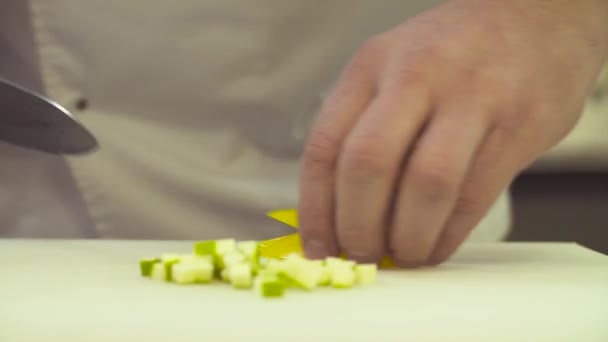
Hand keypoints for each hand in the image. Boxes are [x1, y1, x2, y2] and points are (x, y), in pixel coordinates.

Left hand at [298, 0, 607, 266]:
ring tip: (403, 254)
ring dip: (407, 237)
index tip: (319, 246)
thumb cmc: (452, 55)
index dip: (317, 209)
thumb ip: (364, 128)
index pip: (326, 146)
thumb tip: (337, 212)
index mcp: (372, 65)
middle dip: (358, 226)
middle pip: (368, 164)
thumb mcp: (393, 68)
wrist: (536, 18)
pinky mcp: (517, 126)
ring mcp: (471, 98)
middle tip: (362, 254)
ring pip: (426, 184)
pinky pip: (473, 197)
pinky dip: (447, 235)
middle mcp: (416, 76)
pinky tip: (435, 245)